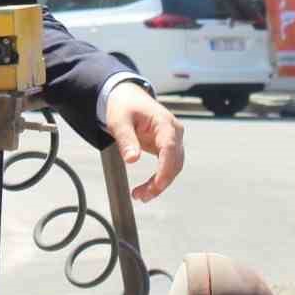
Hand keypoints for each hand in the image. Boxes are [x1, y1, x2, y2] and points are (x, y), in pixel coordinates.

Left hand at [104, 83, 184, 202]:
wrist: (126, 97)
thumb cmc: (124, 106)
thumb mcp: (119, 122)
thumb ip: (126, 140)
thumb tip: (132, 160)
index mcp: (164, 122)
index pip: (170, 148)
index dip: (165, 169)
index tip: (156, 185)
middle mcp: (174, 131)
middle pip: (175, 162)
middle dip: (160, 182)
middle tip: (141, 196)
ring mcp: (173, 139)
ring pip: (173, 167)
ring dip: (160, 184)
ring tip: (140, 195)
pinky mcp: (168, 146)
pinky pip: (168, 166)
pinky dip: (159, 179)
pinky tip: (146, 189)